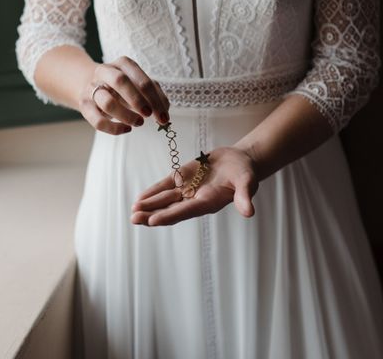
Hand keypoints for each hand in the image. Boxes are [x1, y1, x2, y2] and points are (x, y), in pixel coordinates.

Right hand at [78, 56, 169, 134]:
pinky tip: (126, 129)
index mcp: (123, 64)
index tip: (163, 115)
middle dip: (137, 100)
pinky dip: (114, 128)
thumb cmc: (122, 87)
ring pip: (107, 102)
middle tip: (149, 115)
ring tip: (139, 123)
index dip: (154, 98)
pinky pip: (97, 121)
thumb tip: (164, 110)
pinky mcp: (84, 105)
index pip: (141, 79)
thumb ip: (155, 95)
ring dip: (126, 116)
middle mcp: (105, 72)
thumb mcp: (139, 85)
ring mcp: (92, 88)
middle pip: (120, 82)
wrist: (91, 85)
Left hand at [130, 146, 258, 225]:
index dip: (169, 215)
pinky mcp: (184, 178)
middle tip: (134, 218)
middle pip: (170, 209)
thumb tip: (249, 212)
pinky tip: (140, 198)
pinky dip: (153, 192)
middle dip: (152, 214)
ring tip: (133, 211)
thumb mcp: (247, 182)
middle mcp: (195, 199)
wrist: (240, 161)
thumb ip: (244, 195)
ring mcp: (188, 189)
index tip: (153, 221)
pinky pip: (166, 186)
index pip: (185, 211)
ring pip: (165, 200)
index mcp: (208, 202)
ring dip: (149, 205)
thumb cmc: (245, 173)